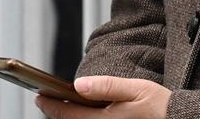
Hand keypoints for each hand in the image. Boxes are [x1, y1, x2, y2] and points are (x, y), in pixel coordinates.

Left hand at [36, 76, 170, 118]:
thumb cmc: (160, 106)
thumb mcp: (136, 89)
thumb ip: (107, 86)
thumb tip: (79, 84)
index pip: (68, 114)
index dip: (50, 105)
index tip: (39, 96)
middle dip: (56, 113)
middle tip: (45, 101)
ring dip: (69, 118)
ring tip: (62, 107)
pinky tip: (83, 113)